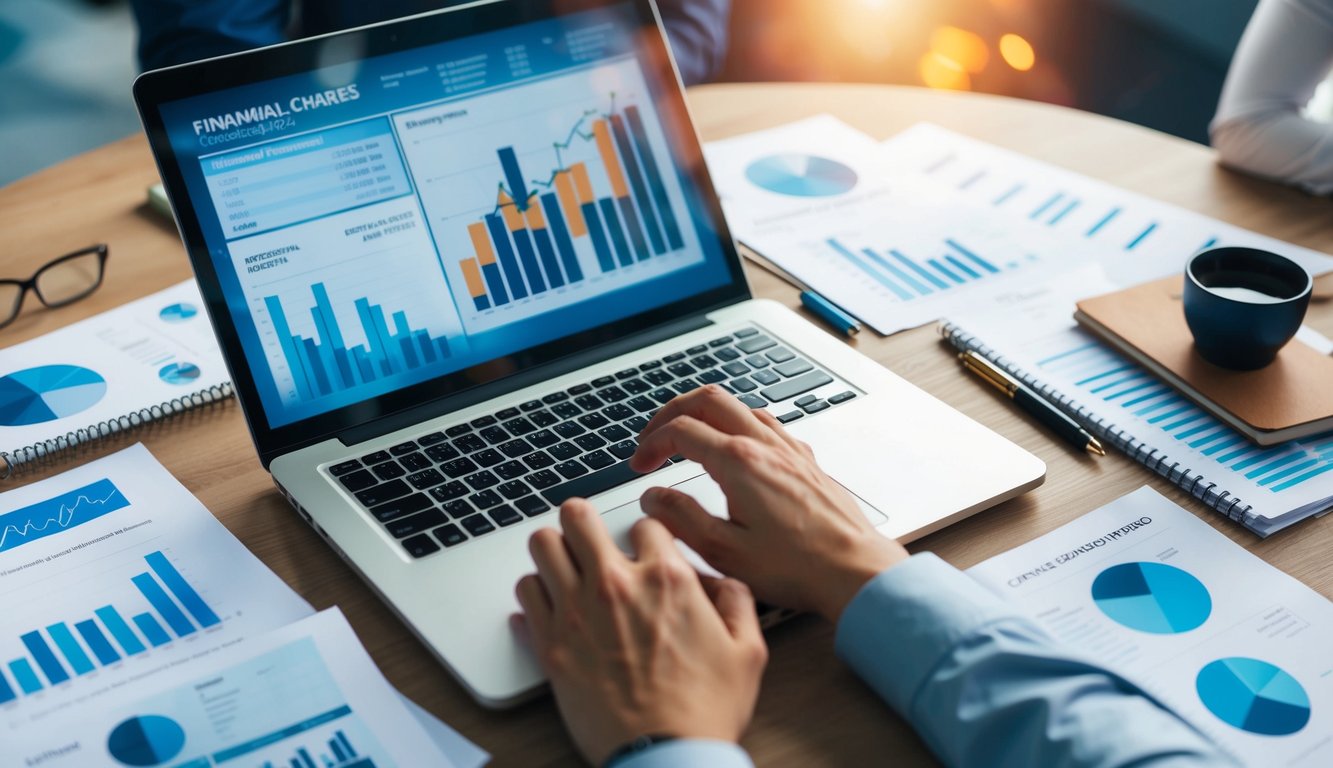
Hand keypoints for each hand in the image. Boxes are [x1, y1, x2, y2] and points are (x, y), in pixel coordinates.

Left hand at [513, 500, 766, 764]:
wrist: (665, 756)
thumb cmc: (703, 711)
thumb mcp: (748, 652)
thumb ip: (738, 603)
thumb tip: (726, 585)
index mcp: (667, 579)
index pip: (644, 523)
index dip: (646, 535)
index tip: (643, 546)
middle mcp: (617, 585)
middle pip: (578, 516)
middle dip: (584, 521)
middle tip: (587, 534)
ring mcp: (577, 611)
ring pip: (542, 545)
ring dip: (554, 549)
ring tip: (564, 561)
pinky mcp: (550, 642)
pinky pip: (525, 591)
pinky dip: (535, 591)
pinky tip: (550, 602)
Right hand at [629, 386, 908, 622]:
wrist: (856, 571)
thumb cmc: (798, 567)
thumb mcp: (724, 552)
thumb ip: (681, 519)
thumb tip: (653, 498)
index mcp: (739, 463)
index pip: (681, 430)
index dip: (651, 443)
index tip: (640, 466)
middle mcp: (765, 446)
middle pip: (708, 399)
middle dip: (672, 411)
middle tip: (654, 436)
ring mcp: (789, 449)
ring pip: (739, 405)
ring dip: (706, 413)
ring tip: (688, 437)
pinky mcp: (805, 461)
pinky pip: (766, 423)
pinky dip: (738, 424)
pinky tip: (736, 448)